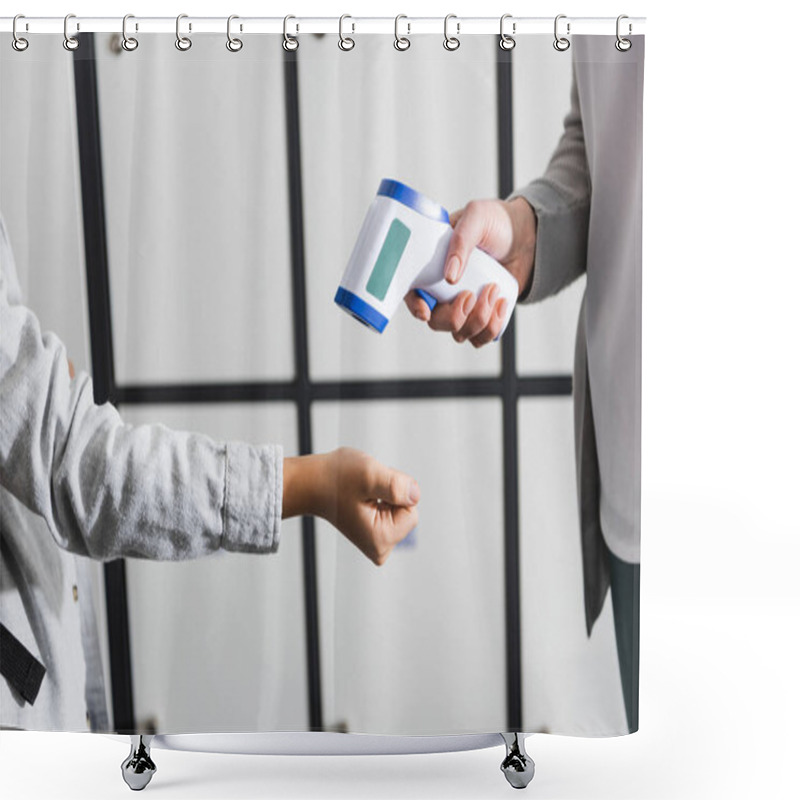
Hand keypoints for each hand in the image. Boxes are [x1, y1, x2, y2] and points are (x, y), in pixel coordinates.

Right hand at [283, 448, 419, 565]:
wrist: (310, 482)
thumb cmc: (333, 478)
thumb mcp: (368, 475)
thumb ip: (396, 486)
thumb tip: (415, 495)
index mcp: (381, 540)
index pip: (412, 508)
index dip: (395, 491)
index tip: (371, 490)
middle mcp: (380, 549)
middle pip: (407, 510)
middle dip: (391, 492)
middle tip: (364, 490)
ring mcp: (377, 543)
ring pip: (400, 508)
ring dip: (384, 493)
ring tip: (360, 492)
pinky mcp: (374, 534)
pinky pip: (392, 510)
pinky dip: (379, 497)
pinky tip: (360, 497)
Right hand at [404, 196, 536, 346]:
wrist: (526, 236)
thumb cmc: (495, 222)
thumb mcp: (475, 217)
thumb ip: (460, 242)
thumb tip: (449, 276)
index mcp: (431, 266)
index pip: (412, 293)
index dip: (415, 306)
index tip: (426, 311)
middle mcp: (443, 291)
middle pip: (436, 322)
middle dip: (455, 315)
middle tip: (471, 295)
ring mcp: (462, 306)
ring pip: (459, 333)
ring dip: (478, 320)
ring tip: (493, 291)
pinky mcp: (482, 315)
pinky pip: (480, 338)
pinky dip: (491, 328)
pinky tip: (500, 304)